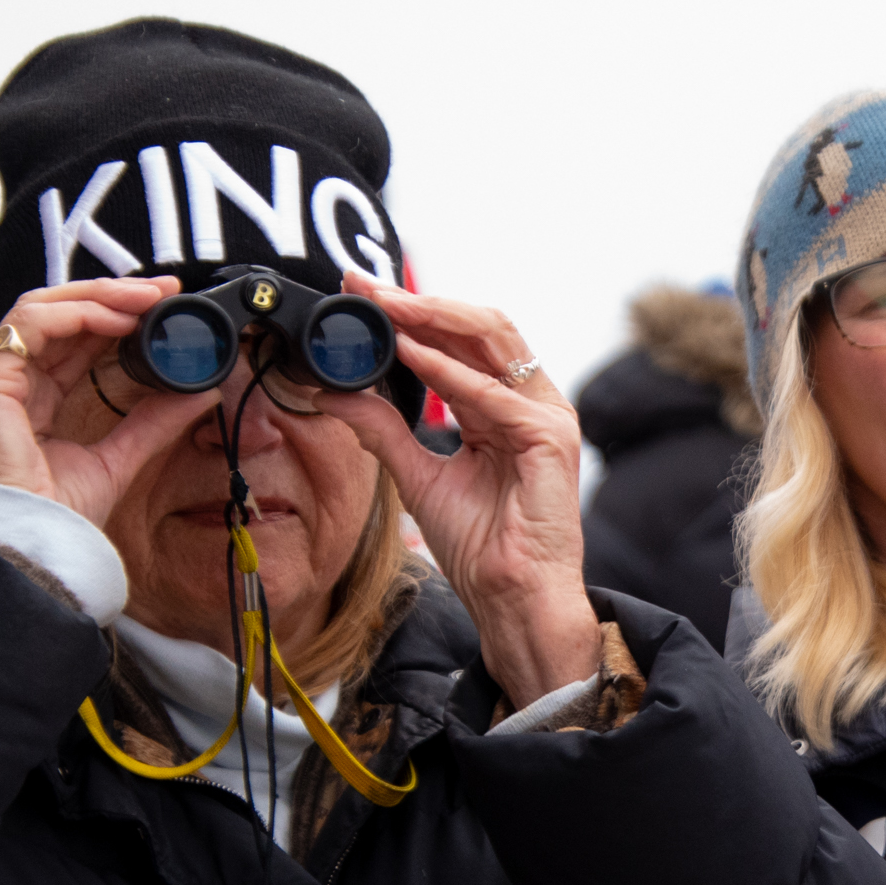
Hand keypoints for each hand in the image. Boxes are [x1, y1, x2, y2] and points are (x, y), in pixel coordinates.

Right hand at [0, 277, 219, 525]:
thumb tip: (199, 391)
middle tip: (163, 290)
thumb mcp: (120, 458)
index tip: (163, 308)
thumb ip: (154, 421)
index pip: (69, 344)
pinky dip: (77, 314)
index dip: (114, 319)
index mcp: (26, 403)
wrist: (35, 548)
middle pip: (53, 319)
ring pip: (39, 312)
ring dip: (98, 298)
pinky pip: (29, 327)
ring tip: (147, 298)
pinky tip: (118, 317)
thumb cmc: (61, 519)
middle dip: (111, 298)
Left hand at [317, 273, 599, 711]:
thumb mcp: (417, 474)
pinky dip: (447, 371)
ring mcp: (546, 417)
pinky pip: (491, 394)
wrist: (511, 598)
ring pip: (493, 340)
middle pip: (479, 328)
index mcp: (505, 408)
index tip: (358, 297)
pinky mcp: (549, 439)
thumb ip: (383, 430)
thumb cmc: (482, 547)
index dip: (411, 315)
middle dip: (419, 302)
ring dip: (432, 318)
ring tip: (384, 305)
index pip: (460, 342)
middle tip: (364, 287)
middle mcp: (530, 403)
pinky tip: (408, 355)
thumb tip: (336, 391)